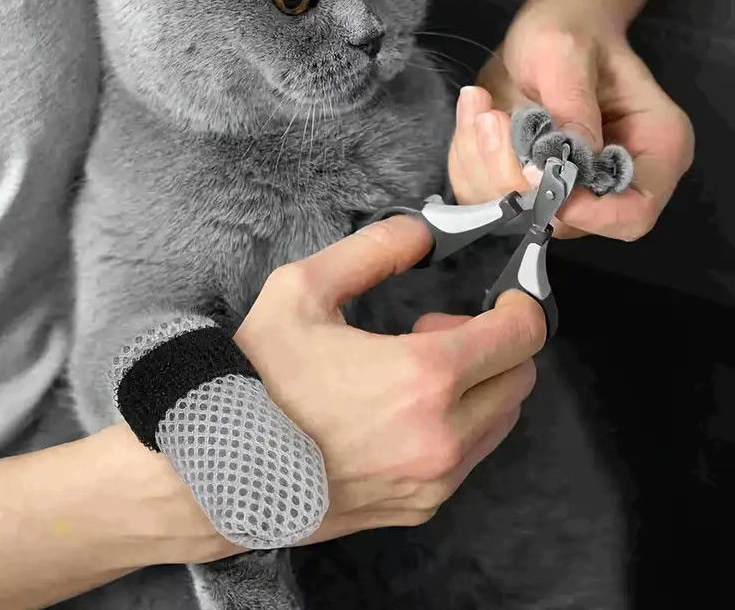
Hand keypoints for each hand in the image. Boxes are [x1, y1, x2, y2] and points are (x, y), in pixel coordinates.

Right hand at [234, 215, 544, 538]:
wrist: (218, 469)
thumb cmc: (257, 378)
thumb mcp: (301, 289)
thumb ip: (372, 249)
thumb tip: (423, 233)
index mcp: (424, 376)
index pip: (521, 335)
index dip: (519, 306)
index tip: (501, 297)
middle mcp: (443, 436)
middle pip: (521, 377)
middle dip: (495, 344)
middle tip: (434, 331)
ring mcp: (435, 480)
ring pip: (502, 419)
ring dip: (478, 385)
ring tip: (414, 374)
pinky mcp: (420, 507)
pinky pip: (471, 457)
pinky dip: (459, 425)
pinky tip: (403, 412)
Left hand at [449, 0, 693, 240]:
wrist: (551, 27)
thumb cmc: (571, 28)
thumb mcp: (566, 54)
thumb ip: (569, 109)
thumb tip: (558, 165)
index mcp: (654, 150)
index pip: (632, 215)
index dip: (588, 213)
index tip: (537, 173)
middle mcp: (611, 182)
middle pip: (562, 219)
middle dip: (513, 175)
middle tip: (489, 118)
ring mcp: (564, 189)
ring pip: (511, 212)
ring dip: (481, 163)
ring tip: (479, 107)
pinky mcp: (524, 185)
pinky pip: (484, 194)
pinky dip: (467, 159)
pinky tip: (473, 114)